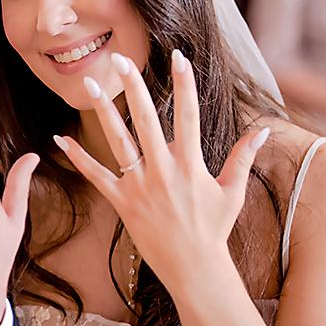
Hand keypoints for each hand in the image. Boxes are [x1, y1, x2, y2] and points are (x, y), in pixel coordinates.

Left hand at [54, 51, 269, 298]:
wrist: (193, 267)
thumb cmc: (214, 229)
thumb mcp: (232, 192)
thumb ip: (243, 157)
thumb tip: (264, 129)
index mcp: (191, 166)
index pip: (188, 117)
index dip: (184, 86)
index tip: (179, 58)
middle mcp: (163, 171)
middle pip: (146, 121)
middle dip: (134, 88)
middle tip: (121, 60)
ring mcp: (139, 186)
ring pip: (118, 141)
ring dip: (103, 111)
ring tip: (90, 84)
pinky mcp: (121, 202)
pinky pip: (96, 176)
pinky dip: (78, 157)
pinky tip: (61, 138)